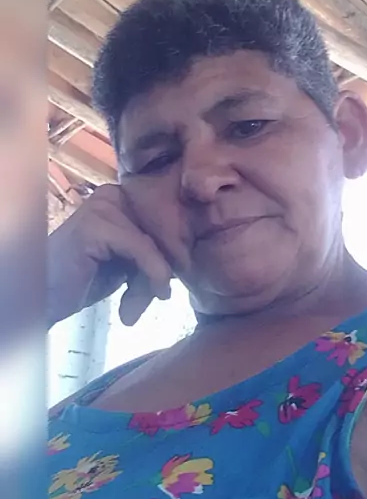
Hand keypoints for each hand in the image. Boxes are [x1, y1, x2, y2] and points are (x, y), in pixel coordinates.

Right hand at [48, 184, 171, 327]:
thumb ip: (156, 258)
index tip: (185, 273)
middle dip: (164, 266)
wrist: (45, 296)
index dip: (177, 247)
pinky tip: (153, 295)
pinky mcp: (96, 225)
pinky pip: (142, 248)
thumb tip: (188, 263)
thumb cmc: (85, 280)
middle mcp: (112, 194)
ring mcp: (102, 206)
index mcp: (122, 197)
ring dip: (154, 278)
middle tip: (159, 295)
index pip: (166, 218)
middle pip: (161, 229)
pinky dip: (153, 273)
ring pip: (154, 242)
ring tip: (138, 304)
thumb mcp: (128, 266)